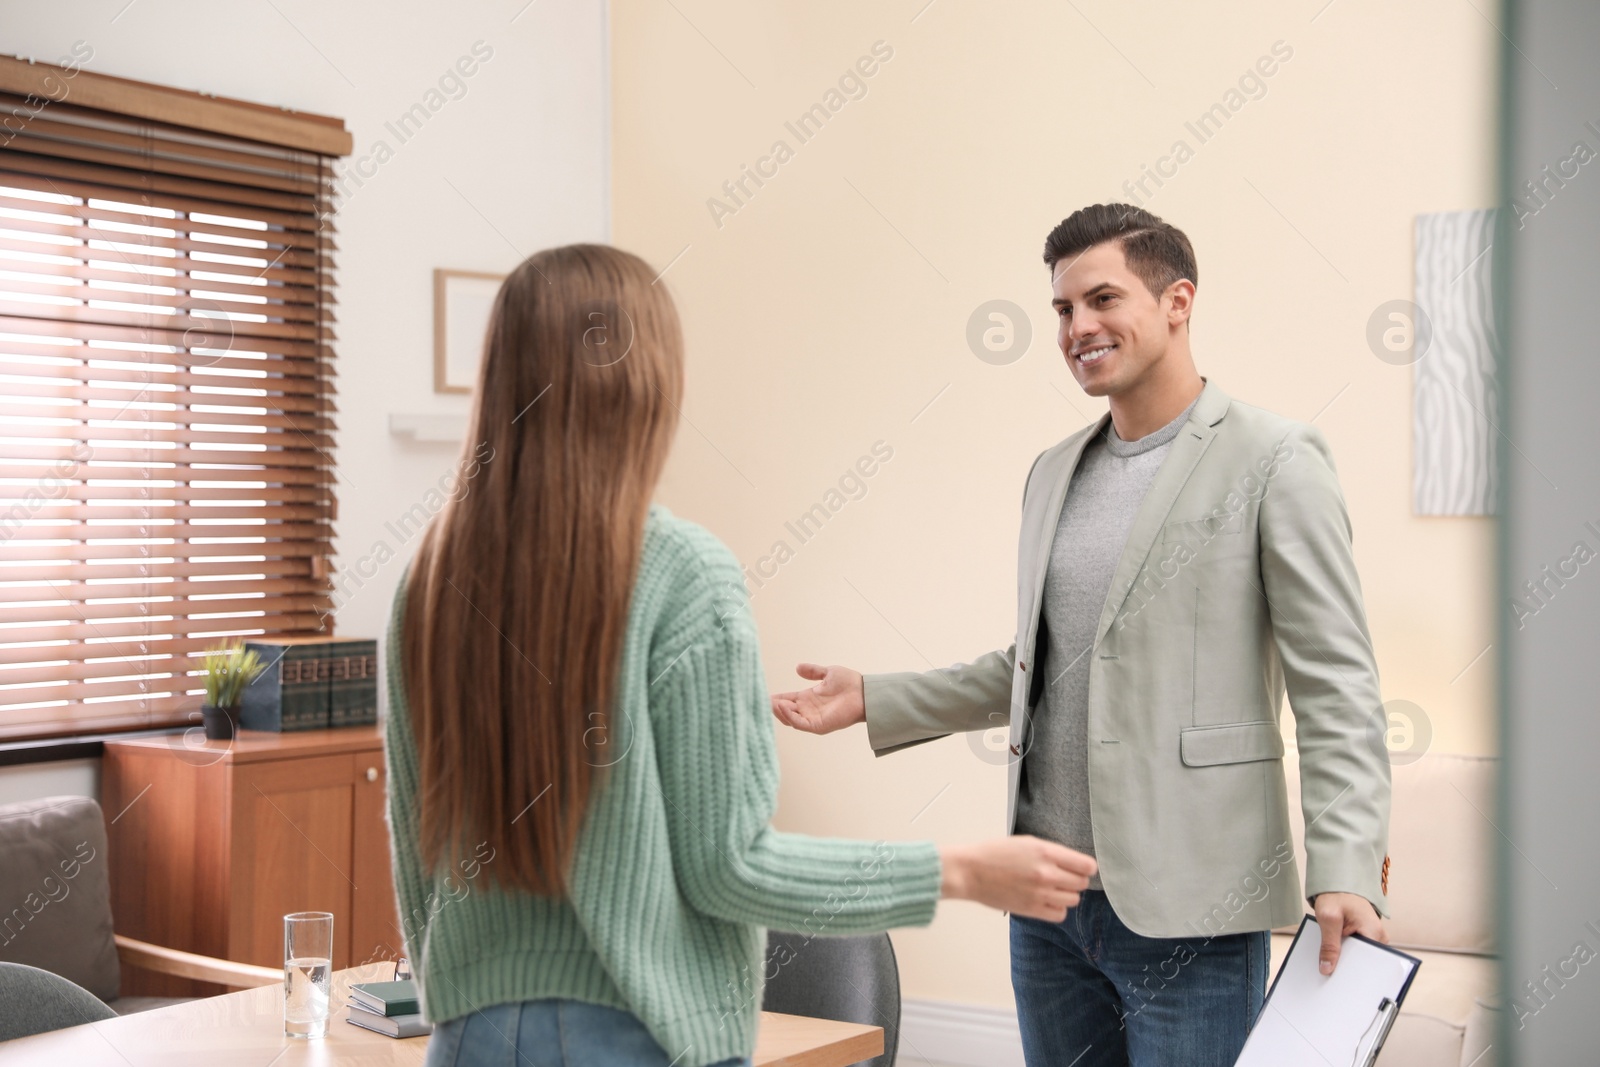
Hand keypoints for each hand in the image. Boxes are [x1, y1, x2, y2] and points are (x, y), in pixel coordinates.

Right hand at [770, 663, 865, 734]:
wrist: (864, 691)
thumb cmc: (849, 683)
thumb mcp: (827, 673)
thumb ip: (813, 671)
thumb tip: (797, 667)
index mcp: (808, 698)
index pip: (787, 700)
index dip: (775, 698)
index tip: (762, 694)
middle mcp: (808, 710)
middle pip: (784, 711)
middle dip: (773, 707)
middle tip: (760, 700)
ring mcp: (813, 719)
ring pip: (789, 719)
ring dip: (779, 712)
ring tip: (771, 703)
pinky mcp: (819, 725)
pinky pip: (800, 724)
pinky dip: (790, 717)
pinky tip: (783, 707)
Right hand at [939, 836, 1096, 921]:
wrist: (970, 872)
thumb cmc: (993, 854)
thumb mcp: (1025, 843)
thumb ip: (1050, 852)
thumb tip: (1072, 863)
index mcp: (1045, 852)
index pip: (1086, 865)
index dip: (1087, 867)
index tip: (1082, 868)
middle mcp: (1047, 873)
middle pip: (1081, 883)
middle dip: (1075, 880)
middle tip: (1064, 877)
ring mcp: (1040, 893)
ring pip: (1073, 900)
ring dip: (1066, 894)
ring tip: (1053, 889)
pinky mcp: (1032, 909)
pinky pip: (1059, 914)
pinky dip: (1057, 909)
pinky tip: (1047, 901)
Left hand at [1312, 892, 1386, 974]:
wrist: (1338, 885)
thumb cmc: (1336, 896)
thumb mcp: (1328, 918)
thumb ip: (1329, 944)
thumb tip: (1327, 969)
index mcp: (1374, 932)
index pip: (1369, 961)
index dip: (1354, 972)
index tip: (1342, 983)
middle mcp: (1378, 938)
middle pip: (1364, 962)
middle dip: (1348, 969)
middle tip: (1330, 976)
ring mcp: (1373, 939)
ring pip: (1359, 959)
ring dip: (1345, 962)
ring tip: (1329, 969)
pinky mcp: (1365, 939)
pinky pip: (1355, 952)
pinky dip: (1344, 955)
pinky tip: (1332, 960)